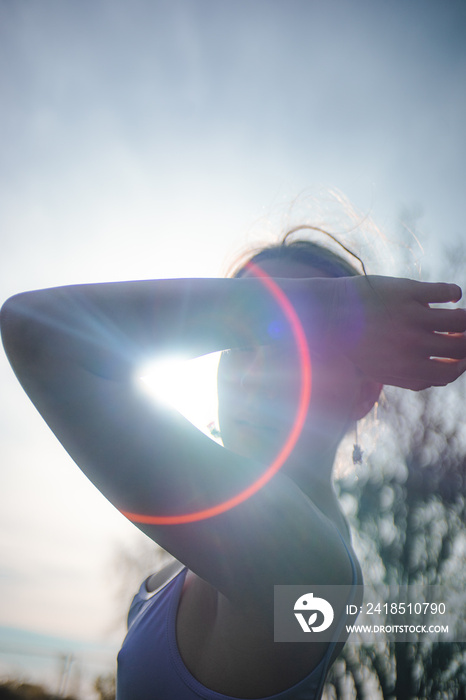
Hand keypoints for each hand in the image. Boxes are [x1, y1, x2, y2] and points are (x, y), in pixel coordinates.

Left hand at [334, 276, 465, 389]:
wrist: (325, 313)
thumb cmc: (354, 343)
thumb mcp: (379, 370)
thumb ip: (411, 378)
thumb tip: (444, 377)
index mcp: (404, 368)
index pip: (449, 373)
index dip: (462, 365)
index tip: (463, 356)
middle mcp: (411, 345)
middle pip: (460, 347)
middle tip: (463, 333)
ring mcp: (410, 316)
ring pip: (460, 320)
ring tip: (461, 315)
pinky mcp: (407, 291)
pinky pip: (445, 291)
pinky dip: (454, 293)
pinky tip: (453, 295)